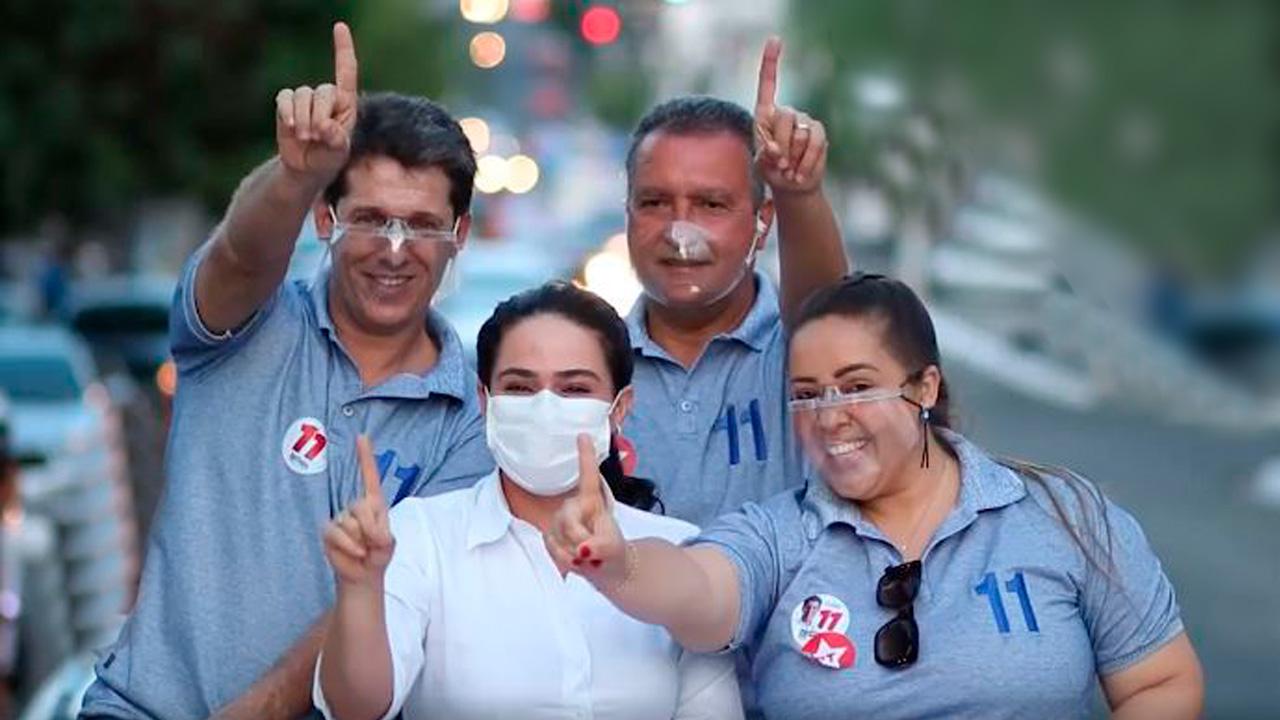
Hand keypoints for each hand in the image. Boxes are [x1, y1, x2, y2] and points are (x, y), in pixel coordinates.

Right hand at [274, 22, 358, 182]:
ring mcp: (306, 99)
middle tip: (316, 138)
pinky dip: (286, 113)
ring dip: (302, 118)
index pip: (346, 71)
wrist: (306, 168)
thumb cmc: (329, 159)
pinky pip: (284, 98)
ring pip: (302, 95)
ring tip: (306, 138)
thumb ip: (336, 140)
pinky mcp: (287, 103)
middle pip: (322, 91)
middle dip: (318, 115)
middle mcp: (327, 96)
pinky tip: (290, 127)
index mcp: (346, 103)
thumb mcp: (337, 153)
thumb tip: (326, 126)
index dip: (343, 48)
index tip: (339, 26)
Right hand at [323, 435, 394, 586]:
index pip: (370, 477)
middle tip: (374, 542)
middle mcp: (356, 506)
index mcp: (374, 503)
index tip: (361, 437)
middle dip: (370, 527)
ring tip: (364, 548)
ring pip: (349, 522)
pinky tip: (355, 552)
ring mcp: (340, 518)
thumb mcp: (388, 543)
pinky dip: (348, 545)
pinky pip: (337, 533)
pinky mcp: (329, 531)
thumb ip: (382, 534)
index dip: (365, 457)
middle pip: (360, 505)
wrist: (364, 573)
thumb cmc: (378, 553)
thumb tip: (370, 532)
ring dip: (361, 540)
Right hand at [545, 435, 627, 589]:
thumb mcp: (613, 548)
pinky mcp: (549, 535)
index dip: (585, 455)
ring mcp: (559, 520)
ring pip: (559, 536)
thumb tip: (583, 548)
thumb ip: (601, 546)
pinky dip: (565, 559)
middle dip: (580, 539)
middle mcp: (573, 505)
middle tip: (593, 552)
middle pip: (568, 520)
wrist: (603, 567)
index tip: (583, 435)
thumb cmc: (612, 549)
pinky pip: (552, 547)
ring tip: (587, 555)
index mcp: (592, 500)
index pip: (588, 475)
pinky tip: (574, 559)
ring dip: (574, 553)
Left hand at [753, 37, 827, 194]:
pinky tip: (800, 174)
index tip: (776, 39)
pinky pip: (815, 144)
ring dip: (793, 159)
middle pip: (784, 118)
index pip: (768, 84)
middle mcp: (786, 113)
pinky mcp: (819, 133)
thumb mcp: (762, 166)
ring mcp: (805, 121)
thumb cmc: (772, 171)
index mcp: (766, 115)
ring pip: (800, 135)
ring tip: (789, 170)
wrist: (793, 185)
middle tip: (779, 166)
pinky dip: (806, 163)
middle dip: (780, 146)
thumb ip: (764, 157)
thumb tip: (775, 151)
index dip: (771, 62)